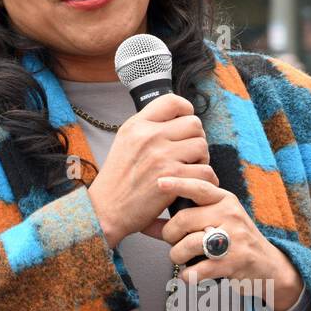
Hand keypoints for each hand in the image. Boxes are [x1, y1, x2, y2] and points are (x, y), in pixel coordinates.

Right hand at [85, 93, 217, 248]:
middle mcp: (149, 136)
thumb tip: (177, 119)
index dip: (186, 110)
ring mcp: (161, 156)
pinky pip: (205, 170)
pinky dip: (204, 179)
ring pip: (202, 145)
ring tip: (190, 168)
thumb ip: (147, 128)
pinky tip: (193, 183)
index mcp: (137, 125)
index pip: (172, 101)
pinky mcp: (172, 177)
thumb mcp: (125, 142)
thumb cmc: (118, 179)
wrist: (106, 209)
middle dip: (196, 138)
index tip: (185, 124)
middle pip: (194, 123)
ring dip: (201, 159)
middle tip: (188, 154)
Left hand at [141, 176, 304, 310]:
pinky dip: (187, 276)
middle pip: (183, 220)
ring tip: (180, 258)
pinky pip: (197, 270)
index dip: (178, 183)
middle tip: (172, 241)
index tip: (159, 182)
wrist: (270, 267)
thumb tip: (145, 223)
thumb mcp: (215, 222)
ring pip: (187, 245)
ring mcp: (234, 239)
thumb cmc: (234, 240)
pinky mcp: (234, 263)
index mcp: (225, 200)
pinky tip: (190, 274)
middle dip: (169, 234)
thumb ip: (183, 221)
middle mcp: (230, 215)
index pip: (199, 187)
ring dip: (176, 256)